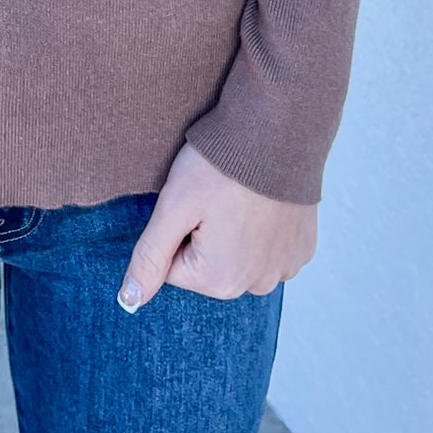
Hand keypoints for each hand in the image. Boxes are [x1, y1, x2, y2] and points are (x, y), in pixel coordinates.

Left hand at [117, 142, 315, 310]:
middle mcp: (256, 286)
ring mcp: (284, 269)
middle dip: (205, 235)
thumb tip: (129, 302)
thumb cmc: (221, 166)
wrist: (278, 131)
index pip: (174, 267)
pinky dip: (264, 229)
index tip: (193, 203)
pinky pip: (270, 249)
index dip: (177, 229)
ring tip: (240, 197)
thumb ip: (150, 257)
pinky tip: (264, 201)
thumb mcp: (174, 206)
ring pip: (239, 258)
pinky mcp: (302, 249)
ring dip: (235, 234)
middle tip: (215, 197)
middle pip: (208, 267)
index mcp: (219, 280)